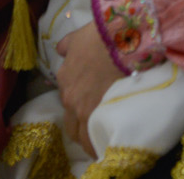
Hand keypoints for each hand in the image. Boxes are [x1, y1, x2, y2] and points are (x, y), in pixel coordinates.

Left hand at [56, 28, 122, 156]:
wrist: (121, 40)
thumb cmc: (100, 35)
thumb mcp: (78, 37)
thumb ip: (67, 46)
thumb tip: (62, 50)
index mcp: (64, 78)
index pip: (68, 97)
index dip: (78, 103)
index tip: (89, 105)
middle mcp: (70, 98)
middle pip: (71, 123)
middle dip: (81, 128)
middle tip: (95, 128)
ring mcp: (84, 109)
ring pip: (81, 135)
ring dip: (89, 140)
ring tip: (101, 143)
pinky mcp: (99, 116)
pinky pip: (94, 139)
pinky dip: (98, 144)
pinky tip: (105, 147)